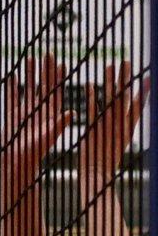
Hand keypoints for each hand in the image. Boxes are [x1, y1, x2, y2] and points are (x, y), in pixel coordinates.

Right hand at [1, 55, 68, 177]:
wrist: (18, 160)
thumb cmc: (37, 151)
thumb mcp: (51, 136)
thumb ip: (60, 123)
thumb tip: (73, 112)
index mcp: (51, 112)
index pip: (56, 89)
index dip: (59, 76)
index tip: (61, 62)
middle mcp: (39, 109)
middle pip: (43, 84)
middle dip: (45, 69)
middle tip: (47, 53)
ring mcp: (25, 111)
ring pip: (28, 87)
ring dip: (29, 73)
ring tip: (28, 58)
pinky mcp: (12, 115)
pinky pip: (12, 97)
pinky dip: (11, 86)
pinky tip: (11, 76)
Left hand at [79, 62, 147, 197]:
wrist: (98, 174)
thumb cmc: (107, 157)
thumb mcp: (120, 139)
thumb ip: (124, 125)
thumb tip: (128, 113)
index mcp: (128, 126)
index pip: (138, 105)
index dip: (143, 90)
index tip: (147, 76)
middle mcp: (120, 124)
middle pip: (125, 97)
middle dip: (126, 79)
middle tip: (126, 62)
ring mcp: (107, 126)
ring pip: (110, 100)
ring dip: (110, 82)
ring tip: (109, 66)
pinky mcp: (92, 129)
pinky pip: (92, 110)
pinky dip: (92, 97)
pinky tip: (89, 84)